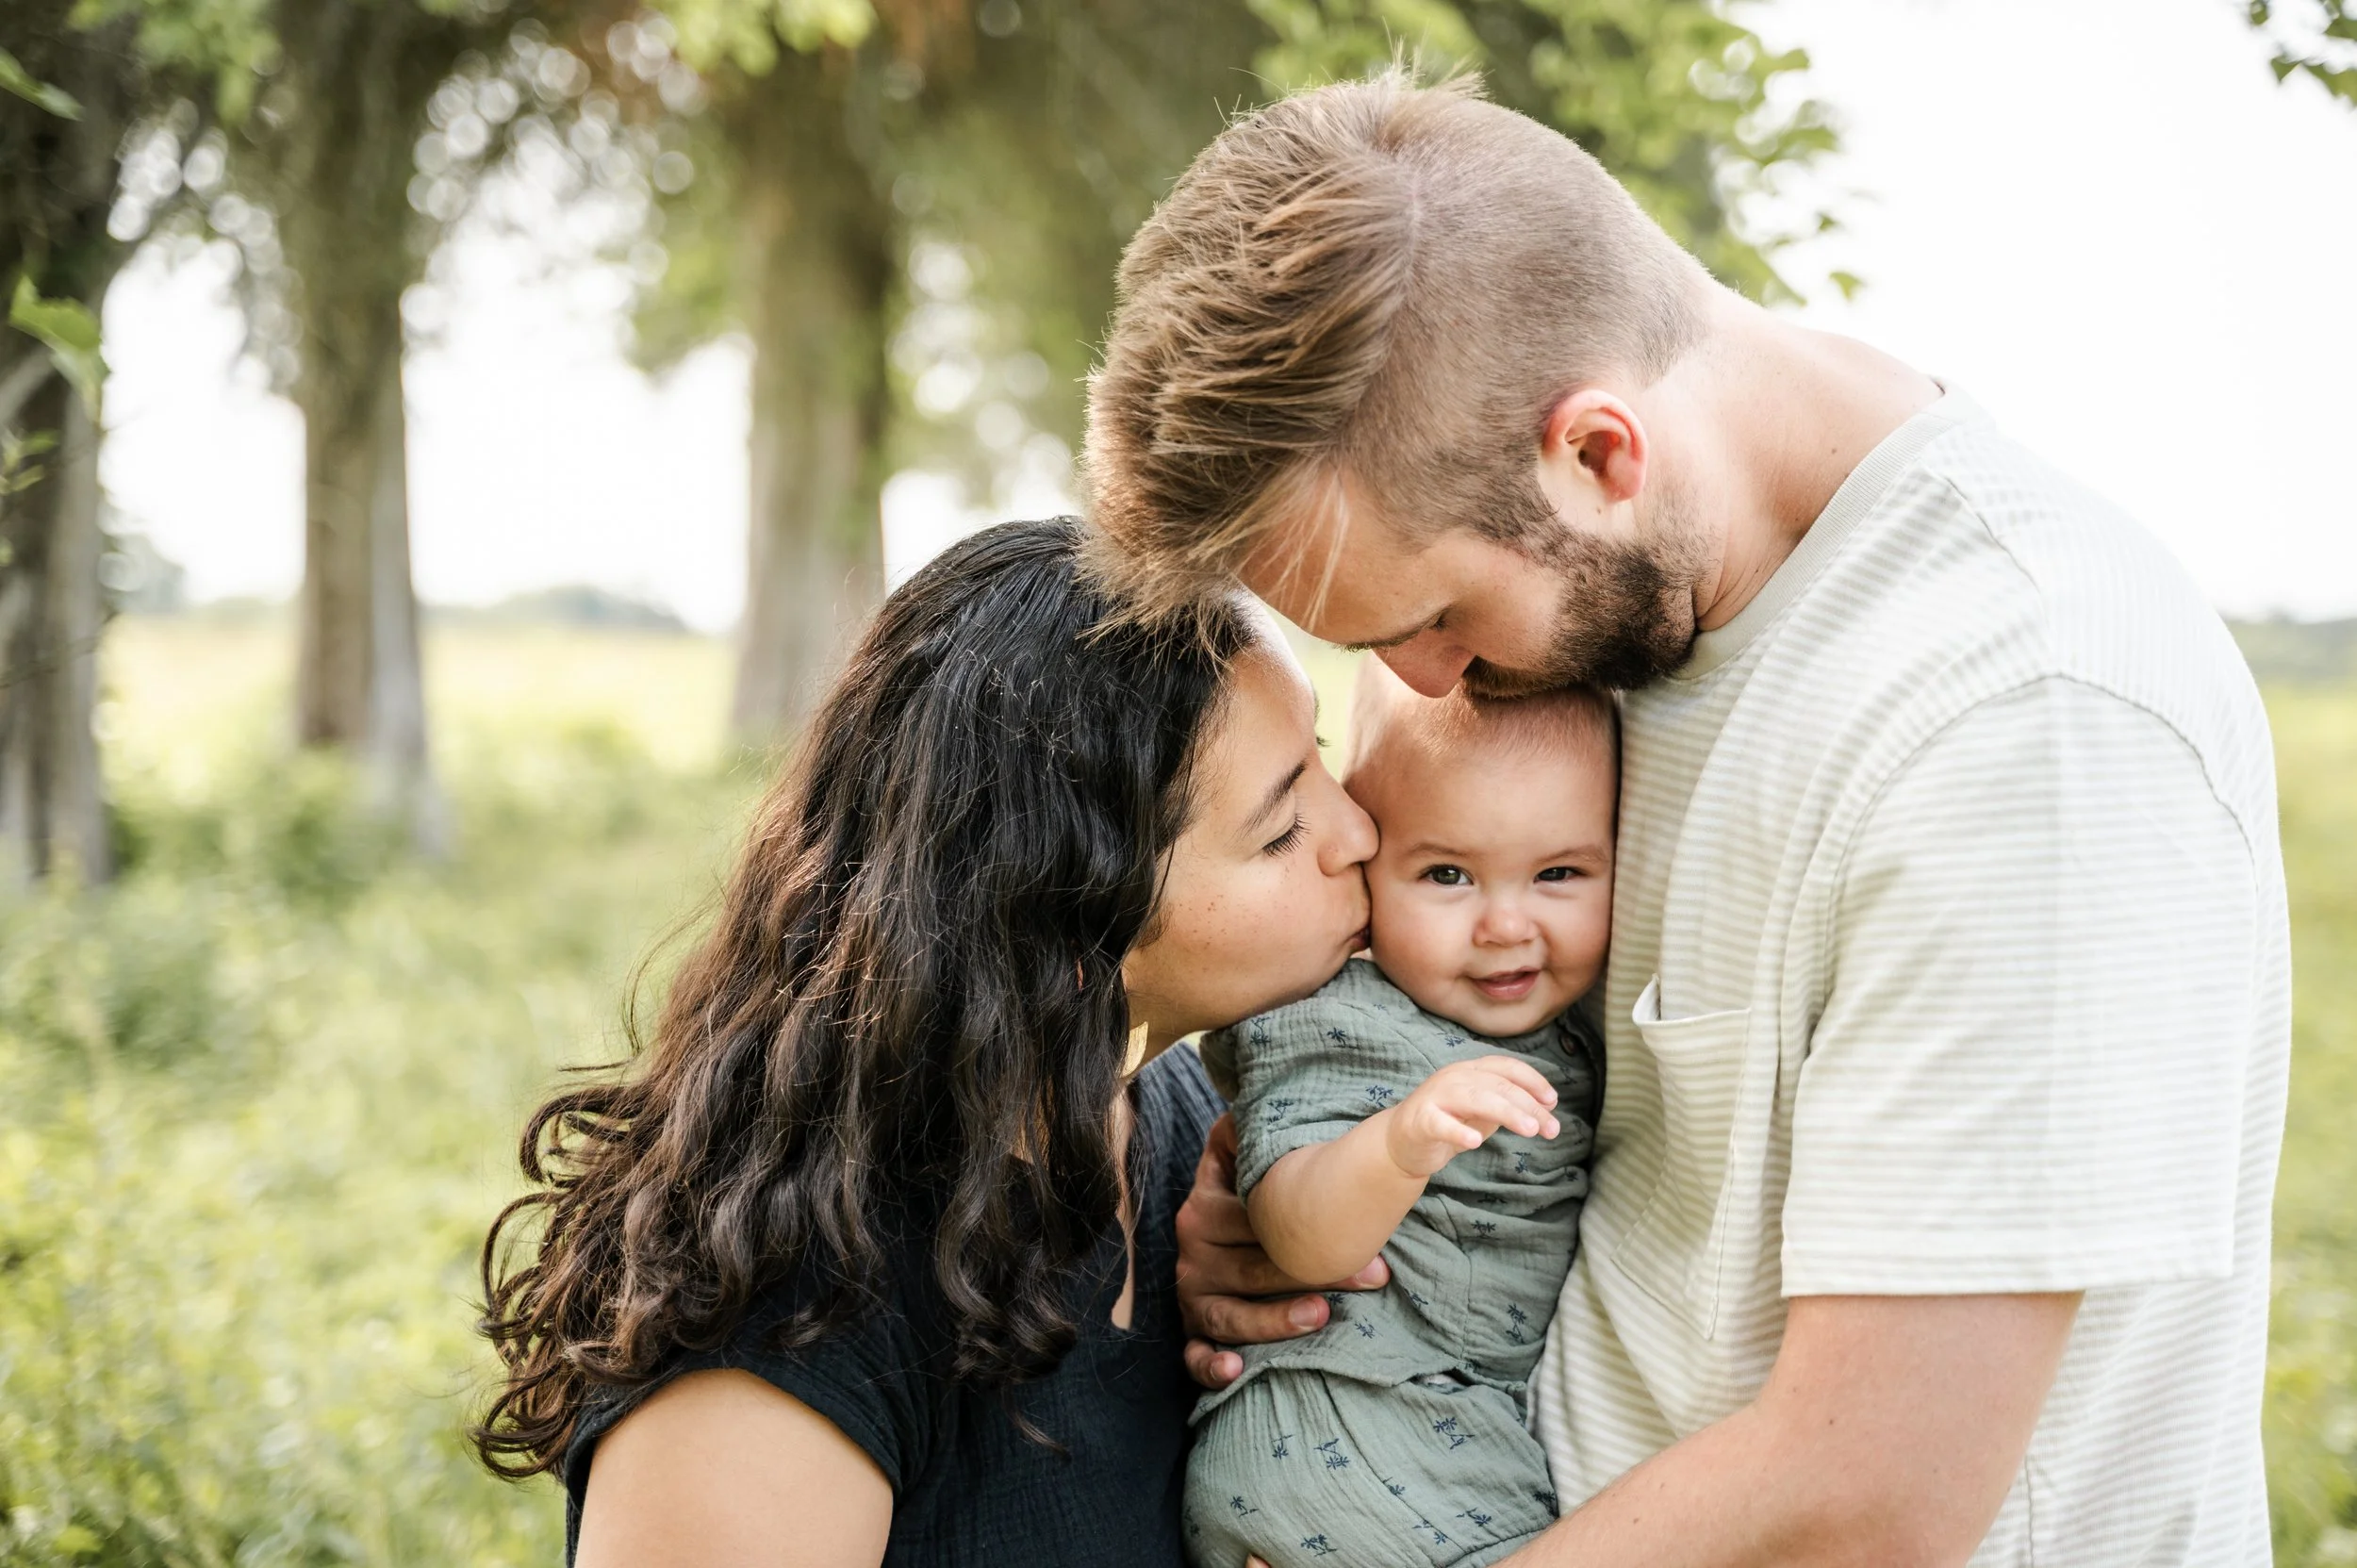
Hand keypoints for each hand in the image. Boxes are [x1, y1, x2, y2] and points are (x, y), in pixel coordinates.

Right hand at [1175, 1113, 1388, 1387]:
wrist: (1218, 1232)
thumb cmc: (1248, 1195)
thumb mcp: (1238, 1156)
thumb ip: (1246, 1130)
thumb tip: (1260, 1099)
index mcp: (1205, 1207)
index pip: (1256, 1217)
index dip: (1308, 1224)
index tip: (1365, 1231)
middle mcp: (1194, 1252)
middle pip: (1254, 1267)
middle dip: (1317, 1271)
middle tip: (1374, 1274)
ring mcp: (1193, 1294)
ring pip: (1229, 1314)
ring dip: (1273, 1319)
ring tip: (1320, 1316)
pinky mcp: (1194, 1332)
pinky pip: (1194, 1355)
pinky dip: (1210, 1365)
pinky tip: (1235, 1371)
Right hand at [1383, 1056, 1559, 1178]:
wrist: (1401, 1141)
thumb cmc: (1447, 1122)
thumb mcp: (1483, 1111)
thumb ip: (1509, 1104)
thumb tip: (1547, 1105)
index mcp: (1471, 1071)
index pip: (1506, 1067)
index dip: (1532, 1080)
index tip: (1552, 1101)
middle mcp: (1454, 1077)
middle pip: (1498, 1085)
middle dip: (1529, 1106)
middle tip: (1552, 1129)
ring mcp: (1436, 1097)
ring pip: (1476, 1099)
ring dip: (1506, 1112)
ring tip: (1529, 1129)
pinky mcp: (1421, 1121)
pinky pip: (1441, 1124)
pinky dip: (1458, 1131)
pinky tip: (1475, 1142)